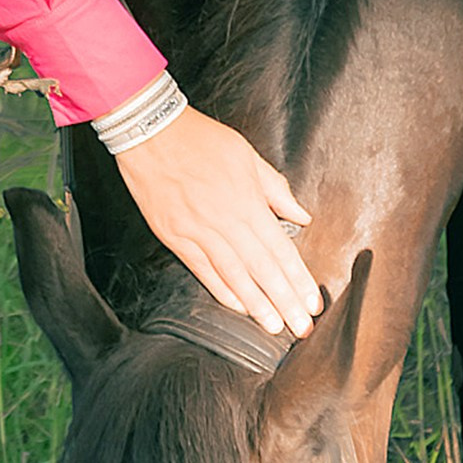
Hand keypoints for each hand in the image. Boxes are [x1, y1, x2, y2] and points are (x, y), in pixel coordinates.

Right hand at [112, 110, 318, 342]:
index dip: (299, 280)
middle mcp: (225, 222)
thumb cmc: (199, 139)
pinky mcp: (175, 237)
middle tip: (301, 329)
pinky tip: (238, 306)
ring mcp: (198, 233)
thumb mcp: (246, 154)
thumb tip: (301, 214)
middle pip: (262, 270)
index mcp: (247, 202)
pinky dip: (221, 291)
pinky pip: (203, 271)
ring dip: (257, 305)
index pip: (281, 250)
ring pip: (234, 276)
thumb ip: (275, 188)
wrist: (151, 133)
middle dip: (285, 302)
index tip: (312, 302)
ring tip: (274, 326)